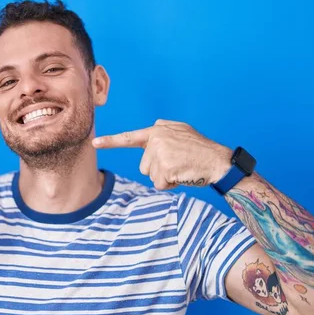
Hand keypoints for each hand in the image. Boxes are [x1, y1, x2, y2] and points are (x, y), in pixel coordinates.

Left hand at [92, 119, 231, 189]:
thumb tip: (153, 131)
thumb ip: (164, 132)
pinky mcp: (165, 166)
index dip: (111, 141)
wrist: (219, 162)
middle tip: (179, 163)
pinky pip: (160, 184)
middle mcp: (156, 138)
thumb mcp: (182, 133)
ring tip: (182, 168)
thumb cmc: (200, 150)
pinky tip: (183, 175)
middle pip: (144, 165)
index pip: (130, 137)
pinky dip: (171, 184)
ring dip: (165, 177)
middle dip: (159, 170)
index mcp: (158, 129)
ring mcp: (160, 151)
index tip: (94, 143)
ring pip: (151, 175)